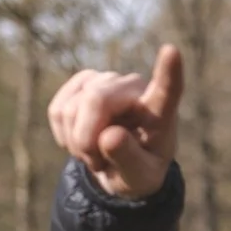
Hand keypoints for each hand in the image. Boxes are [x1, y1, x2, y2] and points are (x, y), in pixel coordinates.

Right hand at [47, 44, 183, 199]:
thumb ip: (129, 159)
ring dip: (76, 143)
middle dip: (86, 140)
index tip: (172, 52)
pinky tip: (81, 141)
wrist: (119, 167)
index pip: (167, 90)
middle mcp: (133, 87)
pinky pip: (58, 111)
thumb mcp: (140, 178)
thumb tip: (109, 136)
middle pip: (96, 100)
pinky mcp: (82, 83)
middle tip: (97, 164)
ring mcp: (106, 81)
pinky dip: (64, 135)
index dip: (168, 72)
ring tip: (96, 154)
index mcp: (160, 112)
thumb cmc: (138, 172)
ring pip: (71, 109)